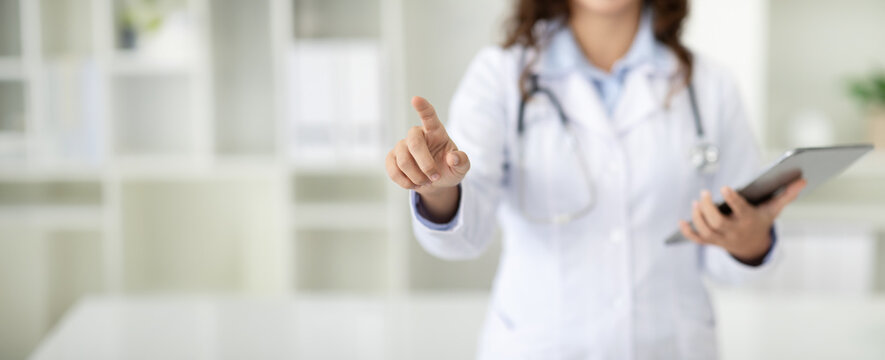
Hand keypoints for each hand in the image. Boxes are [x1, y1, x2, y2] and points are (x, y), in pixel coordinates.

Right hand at [385, 96, 469, 195]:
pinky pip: (393, 169)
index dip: (423, 108)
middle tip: (435, 178)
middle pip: (414, 143)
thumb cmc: (449, 169)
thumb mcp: (461, 168)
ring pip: (403, 160)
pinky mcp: (392, 158)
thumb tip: (452, 158)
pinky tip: (414, 184)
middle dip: (425, 164)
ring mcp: (402, 146)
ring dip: (416, 177)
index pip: (429, 116)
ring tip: (426, 183)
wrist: (435, 182)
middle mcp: (417, 135)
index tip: (416, 99)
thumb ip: (462, 161)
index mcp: (435, 131)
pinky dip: (405, 182)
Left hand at [678, 178, 807, 263]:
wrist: (753, 246)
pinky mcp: (711, 242)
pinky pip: (698, 240)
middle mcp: (734, 231)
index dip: (732, 200)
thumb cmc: (761, 220)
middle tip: (704, 193)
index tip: (725, 187)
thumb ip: (787, 195)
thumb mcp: (775, 209)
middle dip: (708, 208)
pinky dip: (688, 232)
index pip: (741, 211)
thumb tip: (803, 180)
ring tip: (696, 202)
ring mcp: (722, 238)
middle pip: (718, 223)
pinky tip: (682, 222)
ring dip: (698, 218)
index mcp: (749, 220)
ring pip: (707, 231)